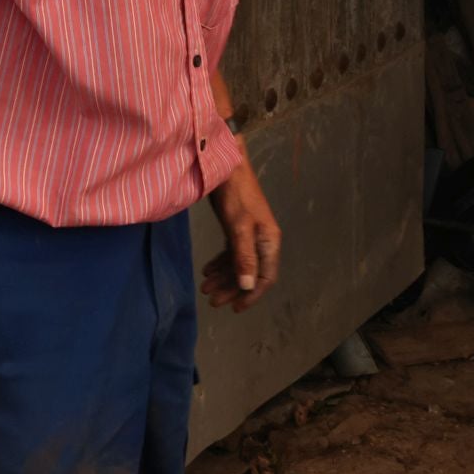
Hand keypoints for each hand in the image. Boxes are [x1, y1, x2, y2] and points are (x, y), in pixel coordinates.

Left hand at [202, 159, 280, 311]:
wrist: (225, 165)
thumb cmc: (235, 195)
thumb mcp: (239, 227)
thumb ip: (244, 257)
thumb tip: (248, 287)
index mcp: (269, 241)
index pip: (265, 277)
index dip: (251, 295)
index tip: (234, 308)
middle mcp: (262, 240)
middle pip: (250, 273)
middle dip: (232, 289)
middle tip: (211, 300)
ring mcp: (250, 233)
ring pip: (239, 264)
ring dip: (223, 278)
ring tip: (204, 287)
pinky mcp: (238, 227)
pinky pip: (232, 252)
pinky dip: (220, 263)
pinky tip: (207, 269)